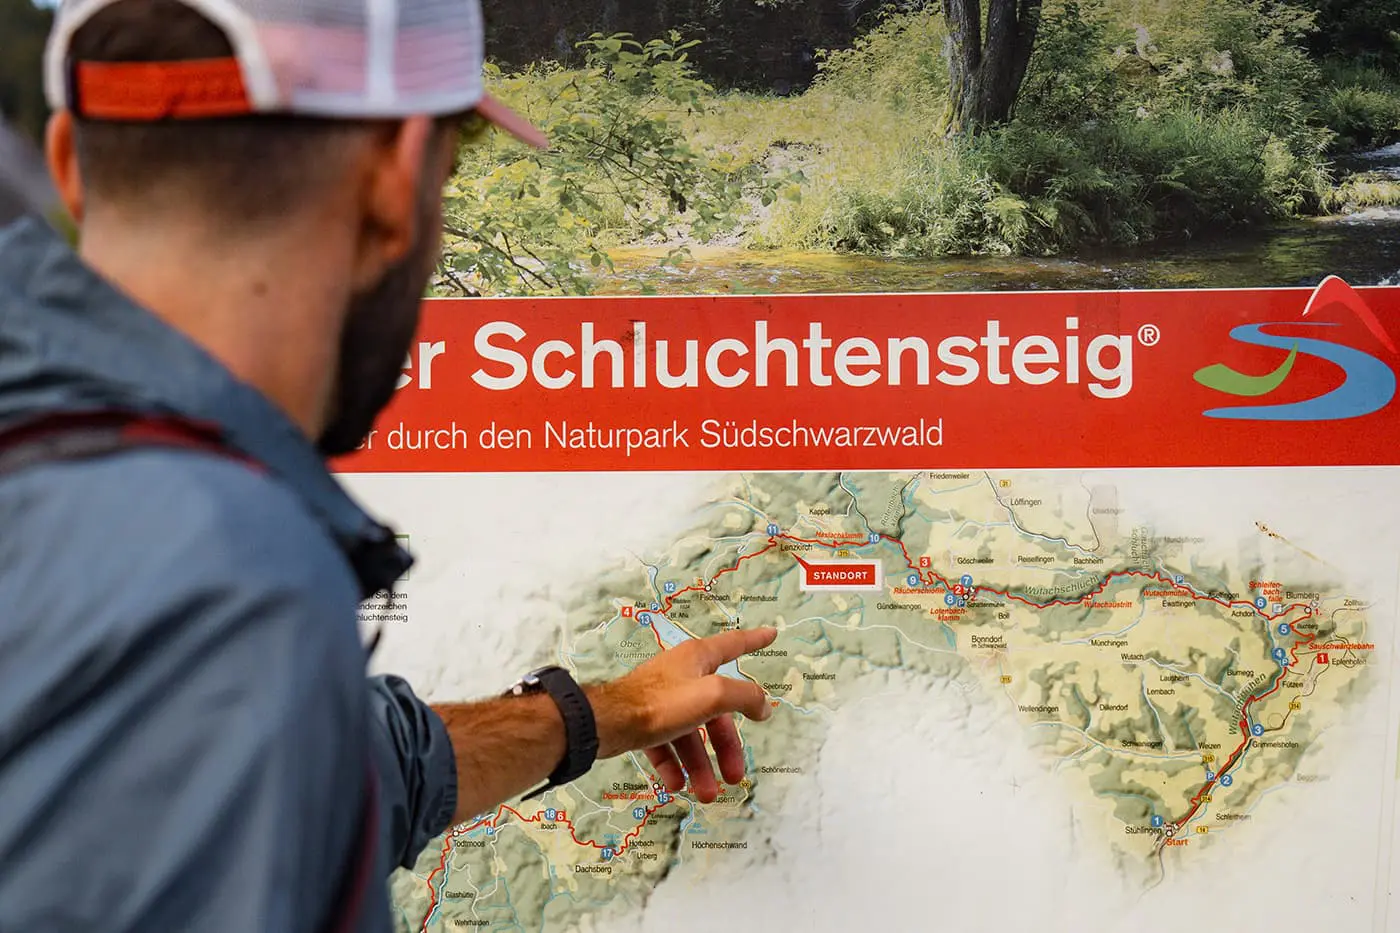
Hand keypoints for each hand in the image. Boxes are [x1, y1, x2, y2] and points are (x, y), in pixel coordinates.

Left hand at [588, 627, 777, 802]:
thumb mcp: (713, 696)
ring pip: (690, 734)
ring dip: (700, 765)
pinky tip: (677, 785)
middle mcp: (681, 675)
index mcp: (698, 658)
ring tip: (706, 794)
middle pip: (716, 710)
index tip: (770, 634)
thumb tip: (762, 705)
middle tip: (735, 776)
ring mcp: (662, 700)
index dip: (754, 640)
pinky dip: (674, 765)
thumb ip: (744, 697)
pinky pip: (666, 744)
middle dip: (726, 747)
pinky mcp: (643, 721)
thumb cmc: (662, 703)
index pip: (734, 644)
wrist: (606, 723)